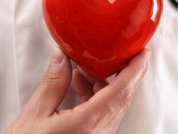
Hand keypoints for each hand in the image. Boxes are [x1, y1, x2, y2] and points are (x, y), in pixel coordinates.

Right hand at [4, 47, 150, 133]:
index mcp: (88, 125)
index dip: (135, 70)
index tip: (142, 53)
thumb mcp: (36, 113)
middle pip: (121, 98)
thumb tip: (61, 57)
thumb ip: (53, 83)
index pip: (121, 93)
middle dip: (119, 72)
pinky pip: (102, 114)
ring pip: (112, 106)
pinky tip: (78, 86)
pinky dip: (95, 96)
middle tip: (112, 53)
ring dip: (103, 84)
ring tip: (83, 69)